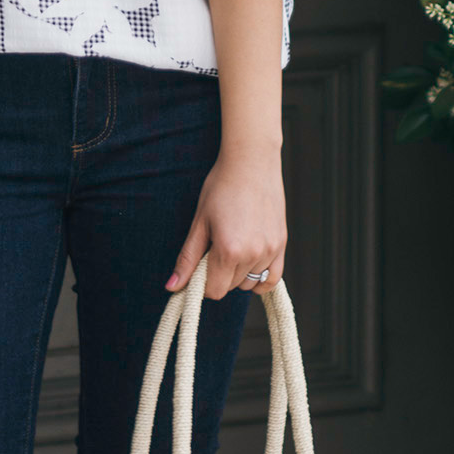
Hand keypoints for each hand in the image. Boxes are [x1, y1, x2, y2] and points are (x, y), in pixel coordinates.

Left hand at [164, 148, 286, 299]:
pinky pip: (272, 278)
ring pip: (249, 283)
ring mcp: (270, 250)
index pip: (214, 290)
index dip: (202, 283)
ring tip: (232, 245)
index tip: (199, 266)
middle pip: (230, 287)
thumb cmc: (221, 187)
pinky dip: (259, 278)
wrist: (251, 162)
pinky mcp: (281, 244)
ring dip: (237, 274)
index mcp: (229, 250)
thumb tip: (172, 288)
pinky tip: (248, 264)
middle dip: (218, 275)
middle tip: (214, 248)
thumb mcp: (200, 222)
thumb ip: (188, 259)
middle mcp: (253, 254)